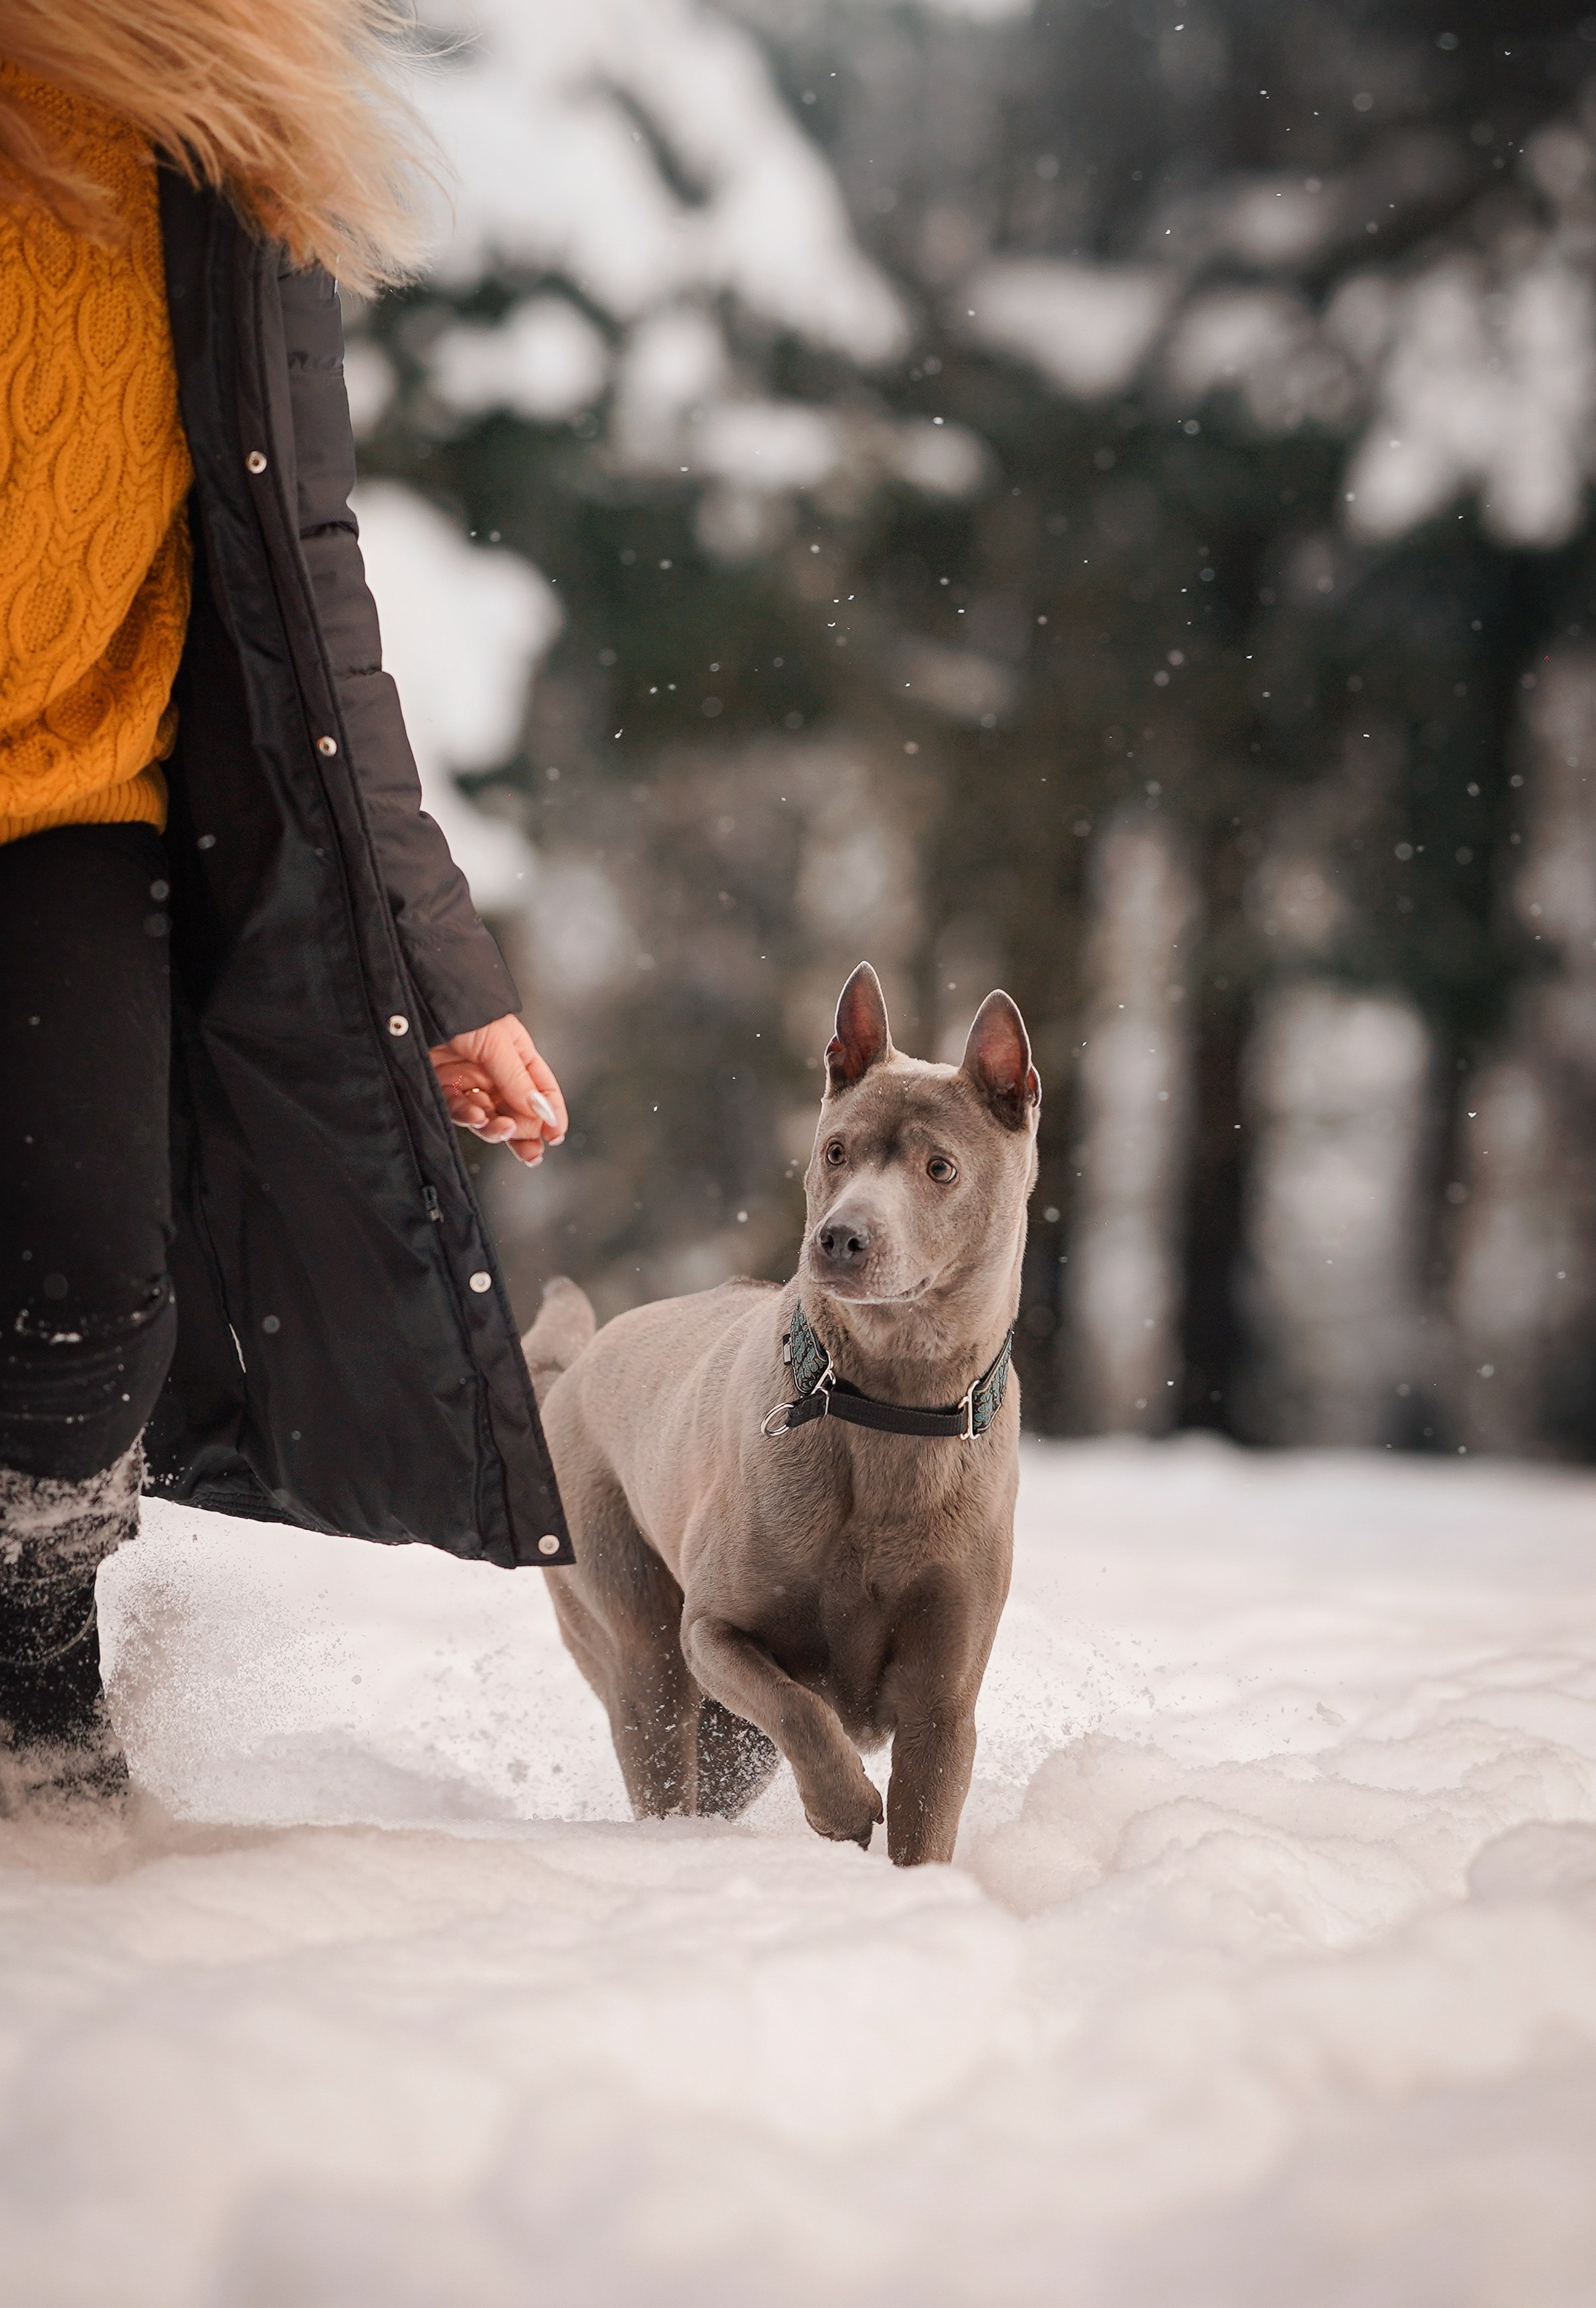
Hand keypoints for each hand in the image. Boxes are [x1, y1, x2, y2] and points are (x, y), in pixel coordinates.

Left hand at [428, 1014, 567, 1167]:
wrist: (413, 1000)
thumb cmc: (461, 1009)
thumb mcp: (497, 1042)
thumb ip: (517, 1079)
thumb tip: (541, 1111)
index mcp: (516, 1053)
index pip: (541, 1088)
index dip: (551, 1112)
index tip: (555, 1136)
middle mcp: (495, 1070)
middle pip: (516, 1110)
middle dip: (525, 1133)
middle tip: (532, 1155)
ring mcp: (469, 1080)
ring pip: (490, 1116)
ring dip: (498, 1129)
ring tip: (503, 1130)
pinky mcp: (442, 1088)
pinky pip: (460, 1111)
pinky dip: (470, 1118)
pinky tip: (477, 1117)